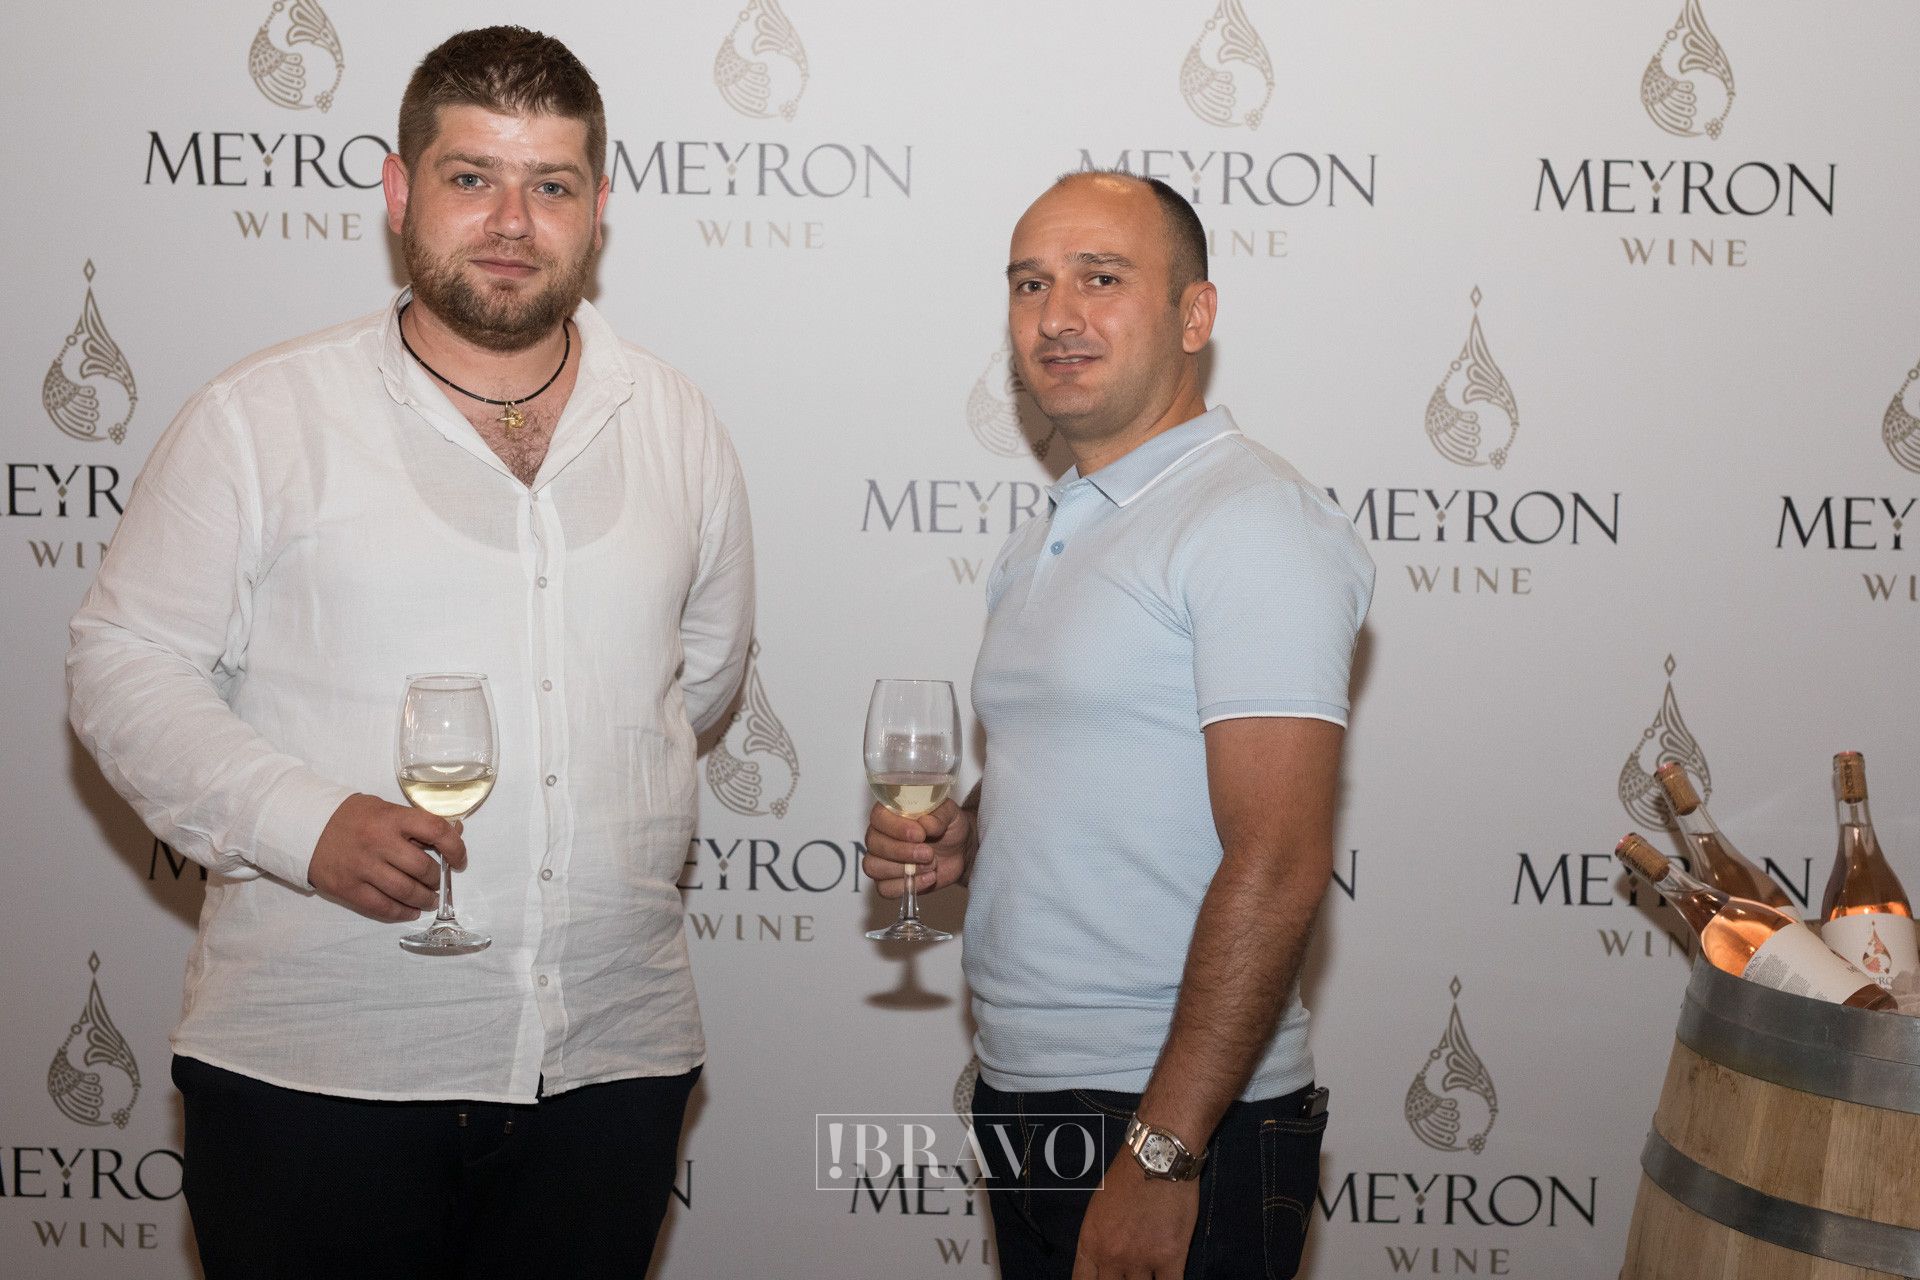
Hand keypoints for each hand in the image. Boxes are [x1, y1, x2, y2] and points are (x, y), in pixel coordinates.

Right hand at [308, 793, 464, 921]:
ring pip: (405, 891)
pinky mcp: (348, 888)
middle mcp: (378, 843)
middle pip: (422, 867)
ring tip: (429, 900)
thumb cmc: (351, 816)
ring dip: (424, 899)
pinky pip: (381, 907)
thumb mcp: (384, 809)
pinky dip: (401, 913)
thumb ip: (416, 822)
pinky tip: (410, 912)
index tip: (459, 859)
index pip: (435, 830)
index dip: (455, 847)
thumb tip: (454, 832)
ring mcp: (362, 868)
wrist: (304, 826)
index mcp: (391, 818)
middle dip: (437, 879)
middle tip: (438, 882)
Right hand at [862, 799, 972, 898]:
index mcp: (890, 812)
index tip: (920, 834)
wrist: (959, 850)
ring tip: (930, 865)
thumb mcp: (950, 813)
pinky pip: (884, 889)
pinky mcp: (888, 881)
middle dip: (902, 851)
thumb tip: (926, 823)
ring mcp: (880, 859)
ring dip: (903, 870)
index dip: (896, 827)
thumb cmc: (948, 826)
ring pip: (873, 867)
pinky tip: (928, 878)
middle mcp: (879, 834)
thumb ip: (938, 814)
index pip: (878, 817)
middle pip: (874, 844)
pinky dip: (906, 886)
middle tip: (928, 853)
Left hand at [1072, 1150, 1198, 1278]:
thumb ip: (1098, 1242)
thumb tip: (1102, 1265)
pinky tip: (1167, 1278)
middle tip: (1127, 1276)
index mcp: (1090, 1244)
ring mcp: (1141, 1260)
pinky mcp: (1170, 1257)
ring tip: (1148, 1275)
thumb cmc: (1126, 1177)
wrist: (1156, 1157)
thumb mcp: (1097, 1210)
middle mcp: (1112, 1257)